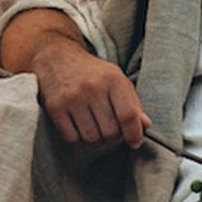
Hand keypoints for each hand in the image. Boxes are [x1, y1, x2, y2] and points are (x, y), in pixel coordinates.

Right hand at [32, 38, 148, 150]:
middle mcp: (93, 88)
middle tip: (110, 129)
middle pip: (110, 132)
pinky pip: (71, 138)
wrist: (58, 59)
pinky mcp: (55, 107)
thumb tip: (145, 126)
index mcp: (113, 80)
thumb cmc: (94, 74)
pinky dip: (77, 137)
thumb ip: (134, 104)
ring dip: (95, 139)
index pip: (128, 116)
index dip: (134, 134)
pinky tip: (78, 124)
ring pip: (91, 138)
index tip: (135, 142)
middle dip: (113, 137)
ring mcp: (72, 98)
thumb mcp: (118, 81)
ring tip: (95, 126)